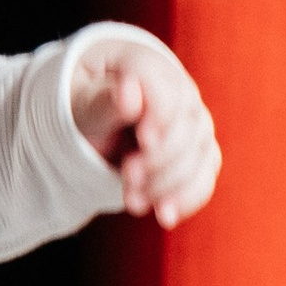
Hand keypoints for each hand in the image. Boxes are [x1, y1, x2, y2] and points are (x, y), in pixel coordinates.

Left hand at [70, 35, 219, 228]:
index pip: (166, 93)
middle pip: (186, 130)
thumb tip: (129, 94)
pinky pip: (204, 179)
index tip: (142, 141)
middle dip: (158, 160)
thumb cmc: (84, 106)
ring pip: (199, 158)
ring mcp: (194, 125)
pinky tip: (164, 217)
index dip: (160, 117)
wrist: (95, 122)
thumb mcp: (81, 104)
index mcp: (148, 68)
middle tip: (126, 178)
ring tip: (132, 203)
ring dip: (167, 186)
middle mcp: (181, 93)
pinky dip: (186, 199)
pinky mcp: (199, 155)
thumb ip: (104, 102)